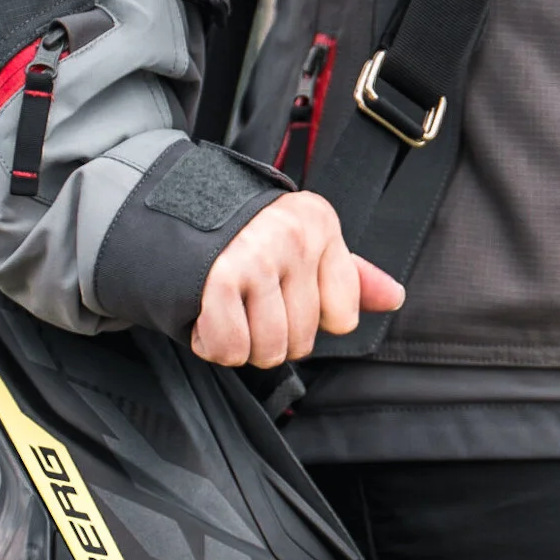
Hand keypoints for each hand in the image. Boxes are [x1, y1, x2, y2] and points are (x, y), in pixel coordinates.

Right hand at [190, 191, 404, 367]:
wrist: (163, 209)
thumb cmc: (241, 235)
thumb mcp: (302, 242)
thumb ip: (349, 275)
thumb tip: (395, 297)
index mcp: (320, 223)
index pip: (343, 317)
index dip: (310, 317)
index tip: (283, 291)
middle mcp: (294, 235)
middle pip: (303, 341)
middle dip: (271, 335)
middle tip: (247, 303)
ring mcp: (258, 254)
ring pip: (268, 350)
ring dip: (241, 344)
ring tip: (227, 308)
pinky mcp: (220, 277)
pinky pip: (229, 349)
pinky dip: (212, 344)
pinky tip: (206, 314)